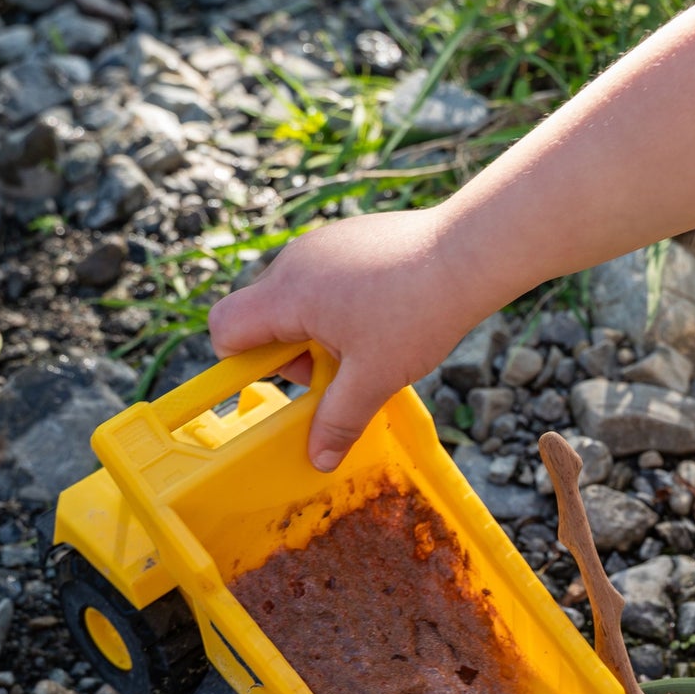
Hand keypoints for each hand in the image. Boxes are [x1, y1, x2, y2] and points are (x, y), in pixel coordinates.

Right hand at [208, 207, 485, 470]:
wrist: (468, 254)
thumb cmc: (419, 311)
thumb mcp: (375, 377)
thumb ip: (339, 418)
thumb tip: (318, 457)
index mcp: (288, 293)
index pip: (226, 327)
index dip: (240, 363)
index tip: (286, 382)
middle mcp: (297, 261)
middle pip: (264, 316)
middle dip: (293, 354)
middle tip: (341, 372)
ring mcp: (325, 244)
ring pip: (299, 298)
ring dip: (320, 331)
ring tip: (371, 346)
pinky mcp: (353, 236)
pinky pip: (328, 278)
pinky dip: (343, 305)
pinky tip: (387, 316)